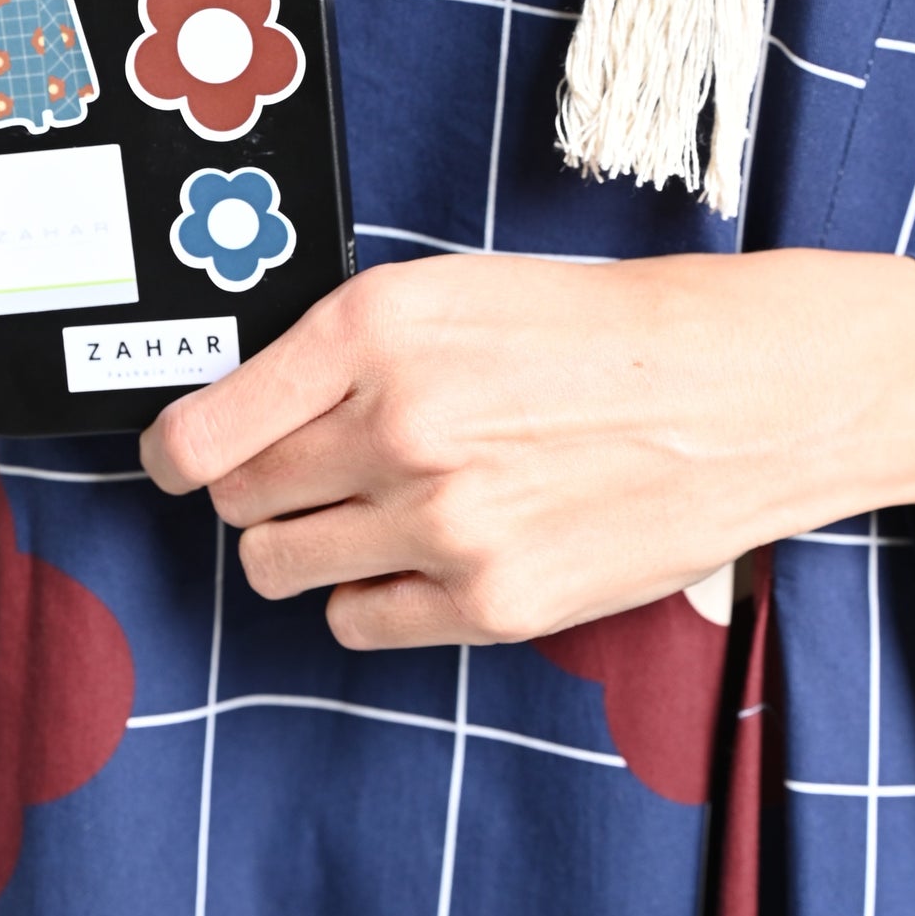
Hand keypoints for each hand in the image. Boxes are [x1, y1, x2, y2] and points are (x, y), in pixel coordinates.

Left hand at [140, 248, 914, 648]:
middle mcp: (395, 428)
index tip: (176, 461)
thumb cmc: (599, 330)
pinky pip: (356, 623)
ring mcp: (441, 525)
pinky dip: (371, 595)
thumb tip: (242, 410)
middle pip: (239, 501)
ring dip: (303, 545)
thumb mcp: (452, 292)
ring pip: (280, 568)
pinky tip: (422, 555)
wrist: (740, 390)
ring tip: (368, 514)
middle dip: (257, 489)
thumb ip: (340, 349)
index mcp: (375, 331)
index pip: (204, 431)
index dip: (174, 452)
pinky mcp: (490, 604)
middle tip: (311, 472)